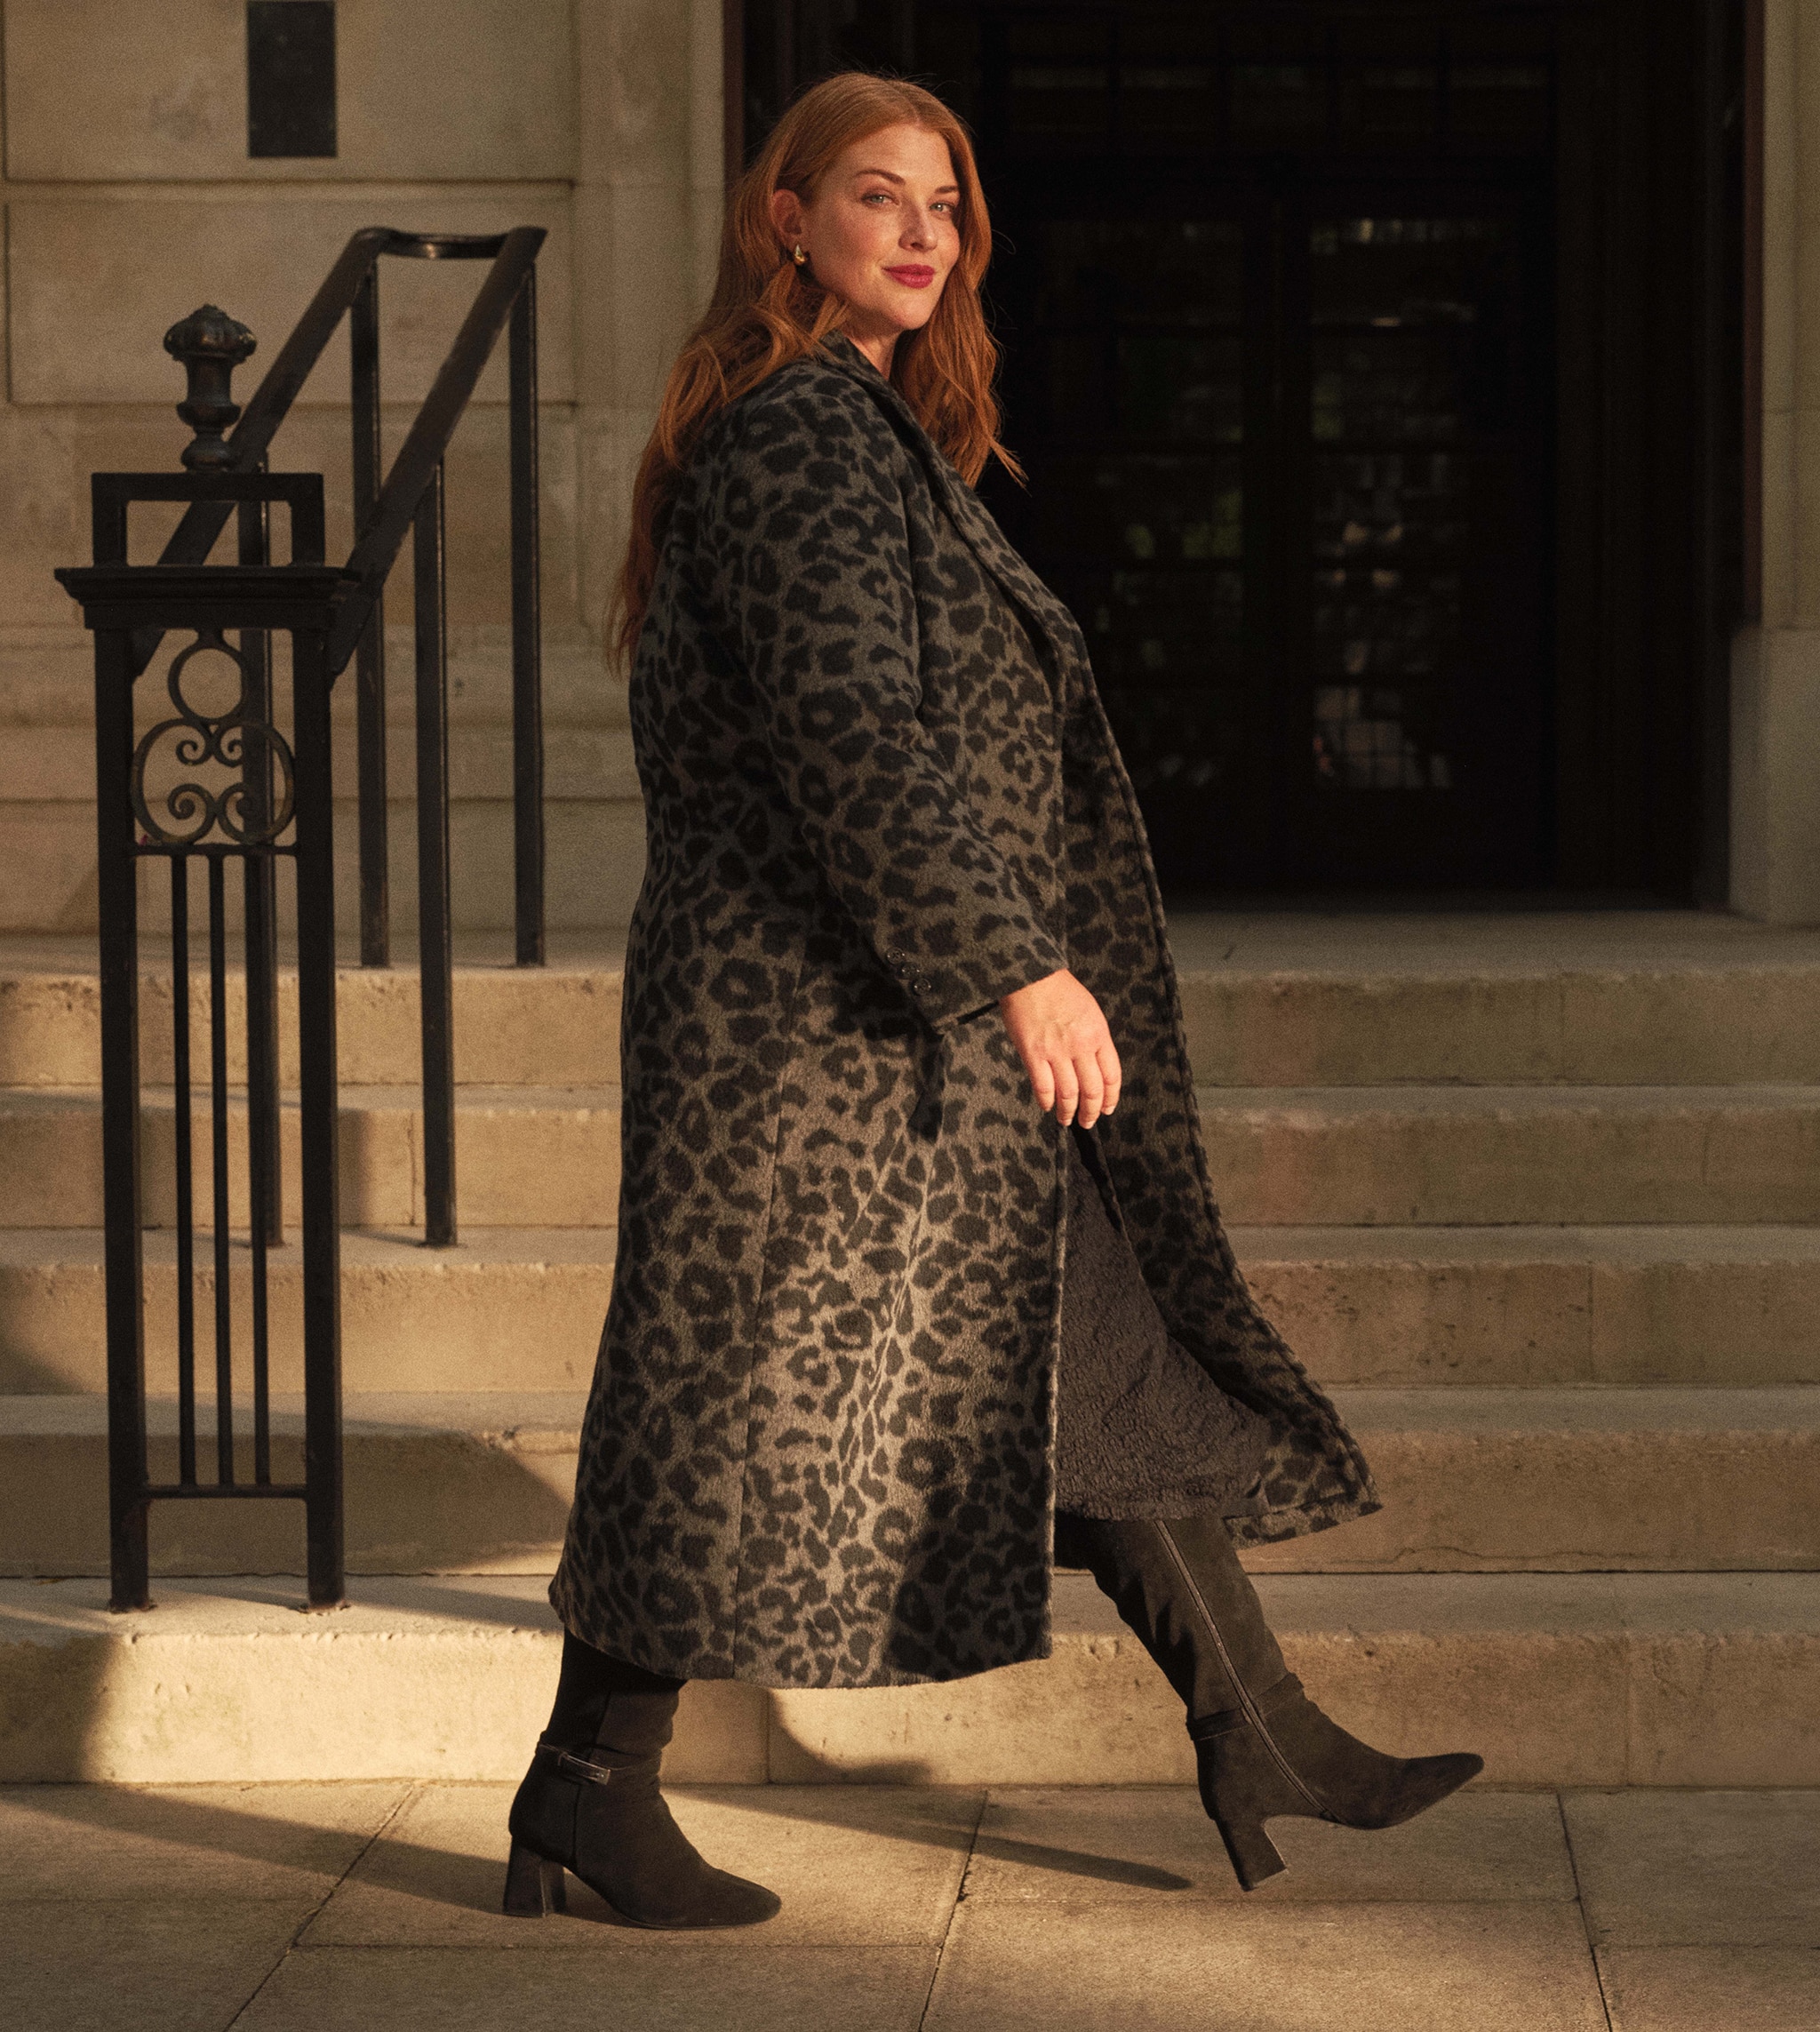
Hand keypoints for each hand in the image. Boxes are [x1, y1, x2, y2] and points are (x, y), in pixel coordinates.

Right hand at [998, 969, 1121, 1127]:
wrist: (1031, 974)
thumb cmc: (1059, 989)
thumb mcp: (1089, 1010)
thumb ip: (1094, 1037)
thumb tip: (1093, 1065)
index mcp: (1098, 1034)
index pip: (1111, 1075)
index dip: (1111, 1097)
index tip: (1107, 1108)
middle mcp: (1081, 1046)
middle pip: (1092, 1090)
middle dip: (1092, 1111)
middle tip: (1088, 1122)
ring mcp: (1057, 1051)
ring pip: (1069, 1094)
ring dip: (1069, 1112)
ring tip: (1066, 1120)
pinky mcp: (1033, 1054)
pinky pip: (1043, 1087)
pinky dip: (1046, 1101)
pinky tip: (1047, 1106)